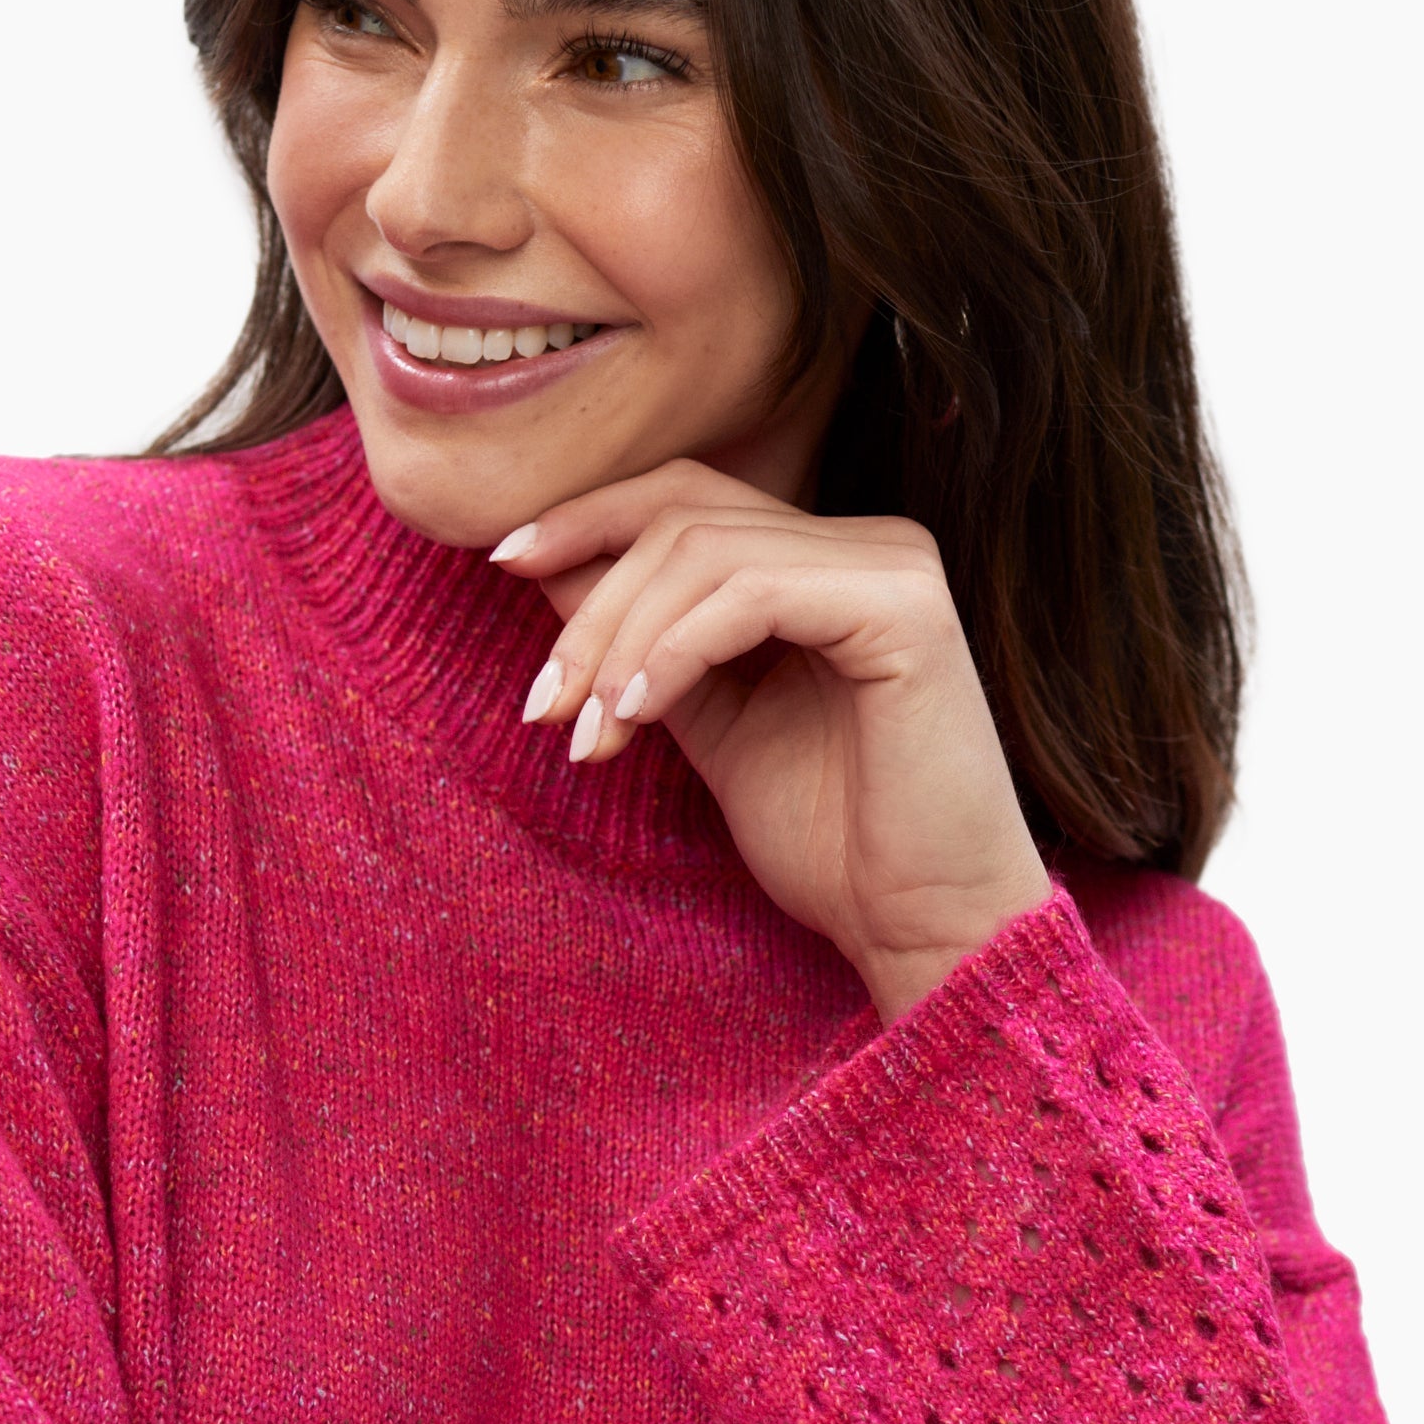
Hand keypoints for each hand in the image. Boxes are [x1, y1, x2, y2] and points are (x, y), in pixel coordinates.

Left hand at [491, 458, 1052, 1021]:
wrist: (919, 927)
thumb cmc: (829, 842)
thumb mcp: (704, 722)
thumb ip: (640, 643)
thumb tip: (541, 565)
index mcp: (824, 562)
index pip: (686, 496)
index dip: (588, 518)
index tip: (504, 563)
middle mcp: (867, 544)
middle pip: (684, 512)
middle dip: (590, 599)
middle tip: (539, 704)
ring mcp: (893, 566)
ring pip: (706, 550)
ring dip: (620, 641)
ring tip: (584, 734)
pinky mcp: (905, 607)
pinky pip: (753, 594)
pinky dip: (675, 650)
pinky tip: (636, 716)